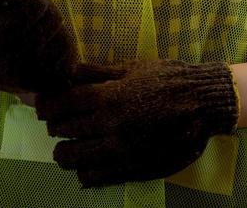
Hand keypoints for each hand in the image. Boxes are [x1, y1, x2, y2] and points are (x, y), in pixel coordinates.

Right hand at [0, 0, 76, 92]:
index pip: (35, 5)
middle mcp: (9, 60)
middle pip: (52, 21)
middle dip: (46, 8)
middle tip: (31, 7)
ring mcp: (22, 76)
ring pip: (62, 43)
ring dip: (56, 28)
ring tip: (38, 24)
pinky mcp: (31, 86)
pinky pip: (64, 68)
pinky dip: (63, 53)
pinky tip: (47, 43)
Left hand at [35, 59, 238, 187]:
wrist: (203, 104)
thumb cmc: (167, 79)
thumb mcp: (130, 68)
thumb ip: (94, 73)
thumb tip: (64, 70)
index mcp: (108, 97)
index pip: (61, 104)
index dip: (46, 105)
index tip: (42, 106)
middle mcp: (110, 127)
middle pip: (64, 131)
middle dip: (55, 126)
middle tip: (56, 123)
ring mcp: (121, 152)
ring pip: (74, 159)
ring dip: (64, 152)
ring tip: (66, 147)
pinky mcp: (133, 169)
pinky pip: (96, 178)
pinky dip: (84, 172)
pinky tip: (86, 165)